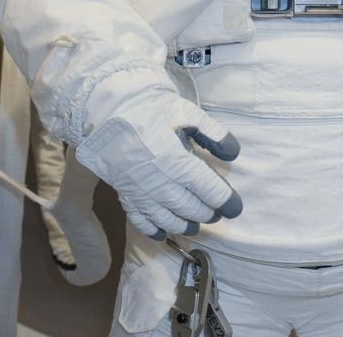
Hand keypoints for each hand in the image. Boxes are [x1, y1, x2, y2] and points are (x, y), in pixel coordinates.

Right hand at [75, 87, 242, 238]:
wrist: (107, 110)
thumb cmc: (150, 108)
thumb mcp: (187, 112)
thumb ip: (212, 133)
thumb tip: (233, 154)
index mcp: (175, 160)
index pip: (206, 188)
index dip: (224, 201)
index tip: (235, 208)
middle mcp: (158, 181)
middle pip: (188, 206)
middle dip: (205, 213)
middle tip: (216, 214)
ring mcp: (139, 190)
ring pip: (165, 218)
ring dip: (183, 225)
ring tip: (195, 225)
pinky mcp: (123, 193)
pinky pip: (139, 219)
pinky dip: (152, 229)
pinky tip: (163, 233)